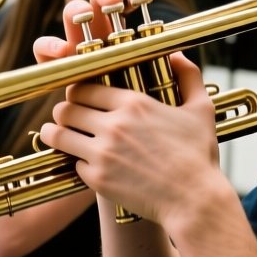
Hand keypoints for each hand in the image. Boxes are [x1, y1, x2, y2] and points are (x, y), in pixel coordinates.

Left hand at [34, 0, 223, 226]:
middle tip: (65, 117)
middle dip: (63, 112)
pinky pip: (74, 165)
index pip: (83, 87)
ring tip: (56, 134)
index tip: (79, 98)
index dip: (77, 92)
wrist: (195, 201)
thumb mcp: (201, 110)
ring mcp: (103, 153)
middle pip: (65, 109)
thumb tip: (177, 55)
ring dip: (55, 134)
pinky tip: (86, 164)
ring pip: (59, 135)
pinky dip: (78, 164)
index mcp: (133, 103)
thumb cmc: (199, 156)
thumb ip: (188, 76)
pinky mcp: (98, 179)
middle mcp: (113, 125)